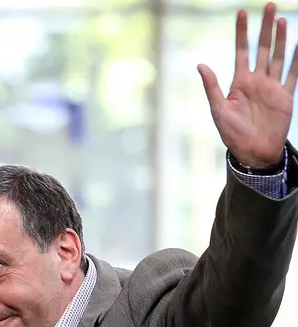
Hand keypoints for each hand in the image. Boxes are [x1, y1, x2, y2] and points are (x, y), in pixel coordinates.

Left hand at [199, 2, 297, 167]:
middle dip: (265, 28)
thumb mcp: (218, 109)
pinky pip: (293, 74)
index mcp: (239, 82)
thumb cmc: (232, 133)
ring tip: (282, 19)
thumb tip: (200, 64)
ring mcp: (272, 87)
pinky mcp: (285, 96)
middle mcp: (256, 80)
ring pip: (277, 56)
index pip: (241, 51)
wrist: (252, 151)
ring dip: (281, 38)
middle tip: (270, 5)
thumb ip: (212, 86)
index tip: (241, 13)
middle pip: (262, 48)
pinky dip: (297, 60)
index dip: (242, 32)